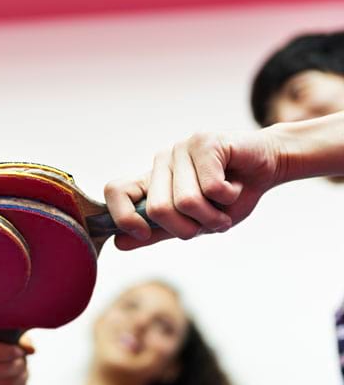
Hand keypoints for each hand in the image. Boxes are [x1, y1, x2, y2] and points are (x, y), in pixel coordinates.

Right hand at [0, 329, 34, 384]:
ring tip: (23, 372)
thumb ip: (20, 339)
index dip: (3, 351)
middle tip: (23, 363)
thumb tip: (30, 349)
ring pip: (4, 383)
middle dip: (18, 366)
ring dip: (20, 378)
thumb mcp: (7, 340)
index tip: (19, 352)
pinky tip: (16, 382)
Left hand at [105, 129, 285, 249]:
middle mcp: (161, 162)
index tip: (143, 232)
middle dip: (187, 227)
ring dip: (214, 214)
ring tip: (225, 202)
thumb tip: (117, 243)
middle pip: (156, 209)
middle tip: (209, 219)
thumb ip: (156, 232)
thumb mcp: (191, 222)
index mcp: (152, 181)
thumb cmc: (229, 197)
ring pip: (186, 201)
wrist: (269, 168)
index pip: (115, 191)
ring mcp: (181, 149)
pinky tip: (235, 184)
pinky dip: (229, 197)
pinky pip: (211, 188)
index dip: (123, 216)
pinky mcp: (204, 141)